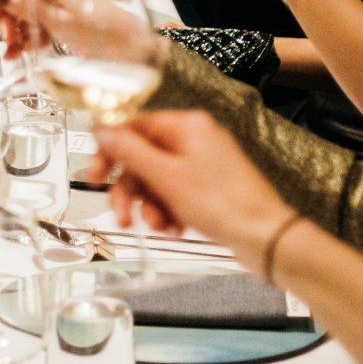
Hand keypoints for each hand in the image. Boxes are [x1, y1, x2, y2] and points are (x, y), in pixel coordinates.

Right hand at [0, 0, 160, 63]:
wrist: (130, 47)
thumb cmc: (99, 33)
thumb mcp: (57, 22)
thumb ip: (27, 7)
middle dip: (9, 18)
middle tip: (7, 39)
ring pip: (30, 9)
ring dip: (20, 29)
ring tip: (16, 52)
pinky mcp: (70, 10)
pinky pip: (44, 17)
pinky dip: (35, 32)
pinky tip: (30, 49)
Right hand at [90, 111, 297, 267]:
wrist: (264, 237)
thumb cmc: (225, 204)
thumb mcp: (165, 177)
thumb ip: (129, 151)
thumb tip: (102, 129)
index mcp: (186, 126)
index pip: (134, 127)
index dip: (111, 152)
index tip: (97, 174)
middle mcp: (196, 140)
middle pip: (145, 158)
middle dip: (131, 190)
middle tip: (122, 212)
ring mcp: (205, 164)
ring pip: (159, 180)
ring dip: (151, 205)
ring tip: (157, 225)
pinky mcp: (212, 187)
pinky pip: (177, 194)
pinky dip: (170, 211)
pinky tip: (175, 228)